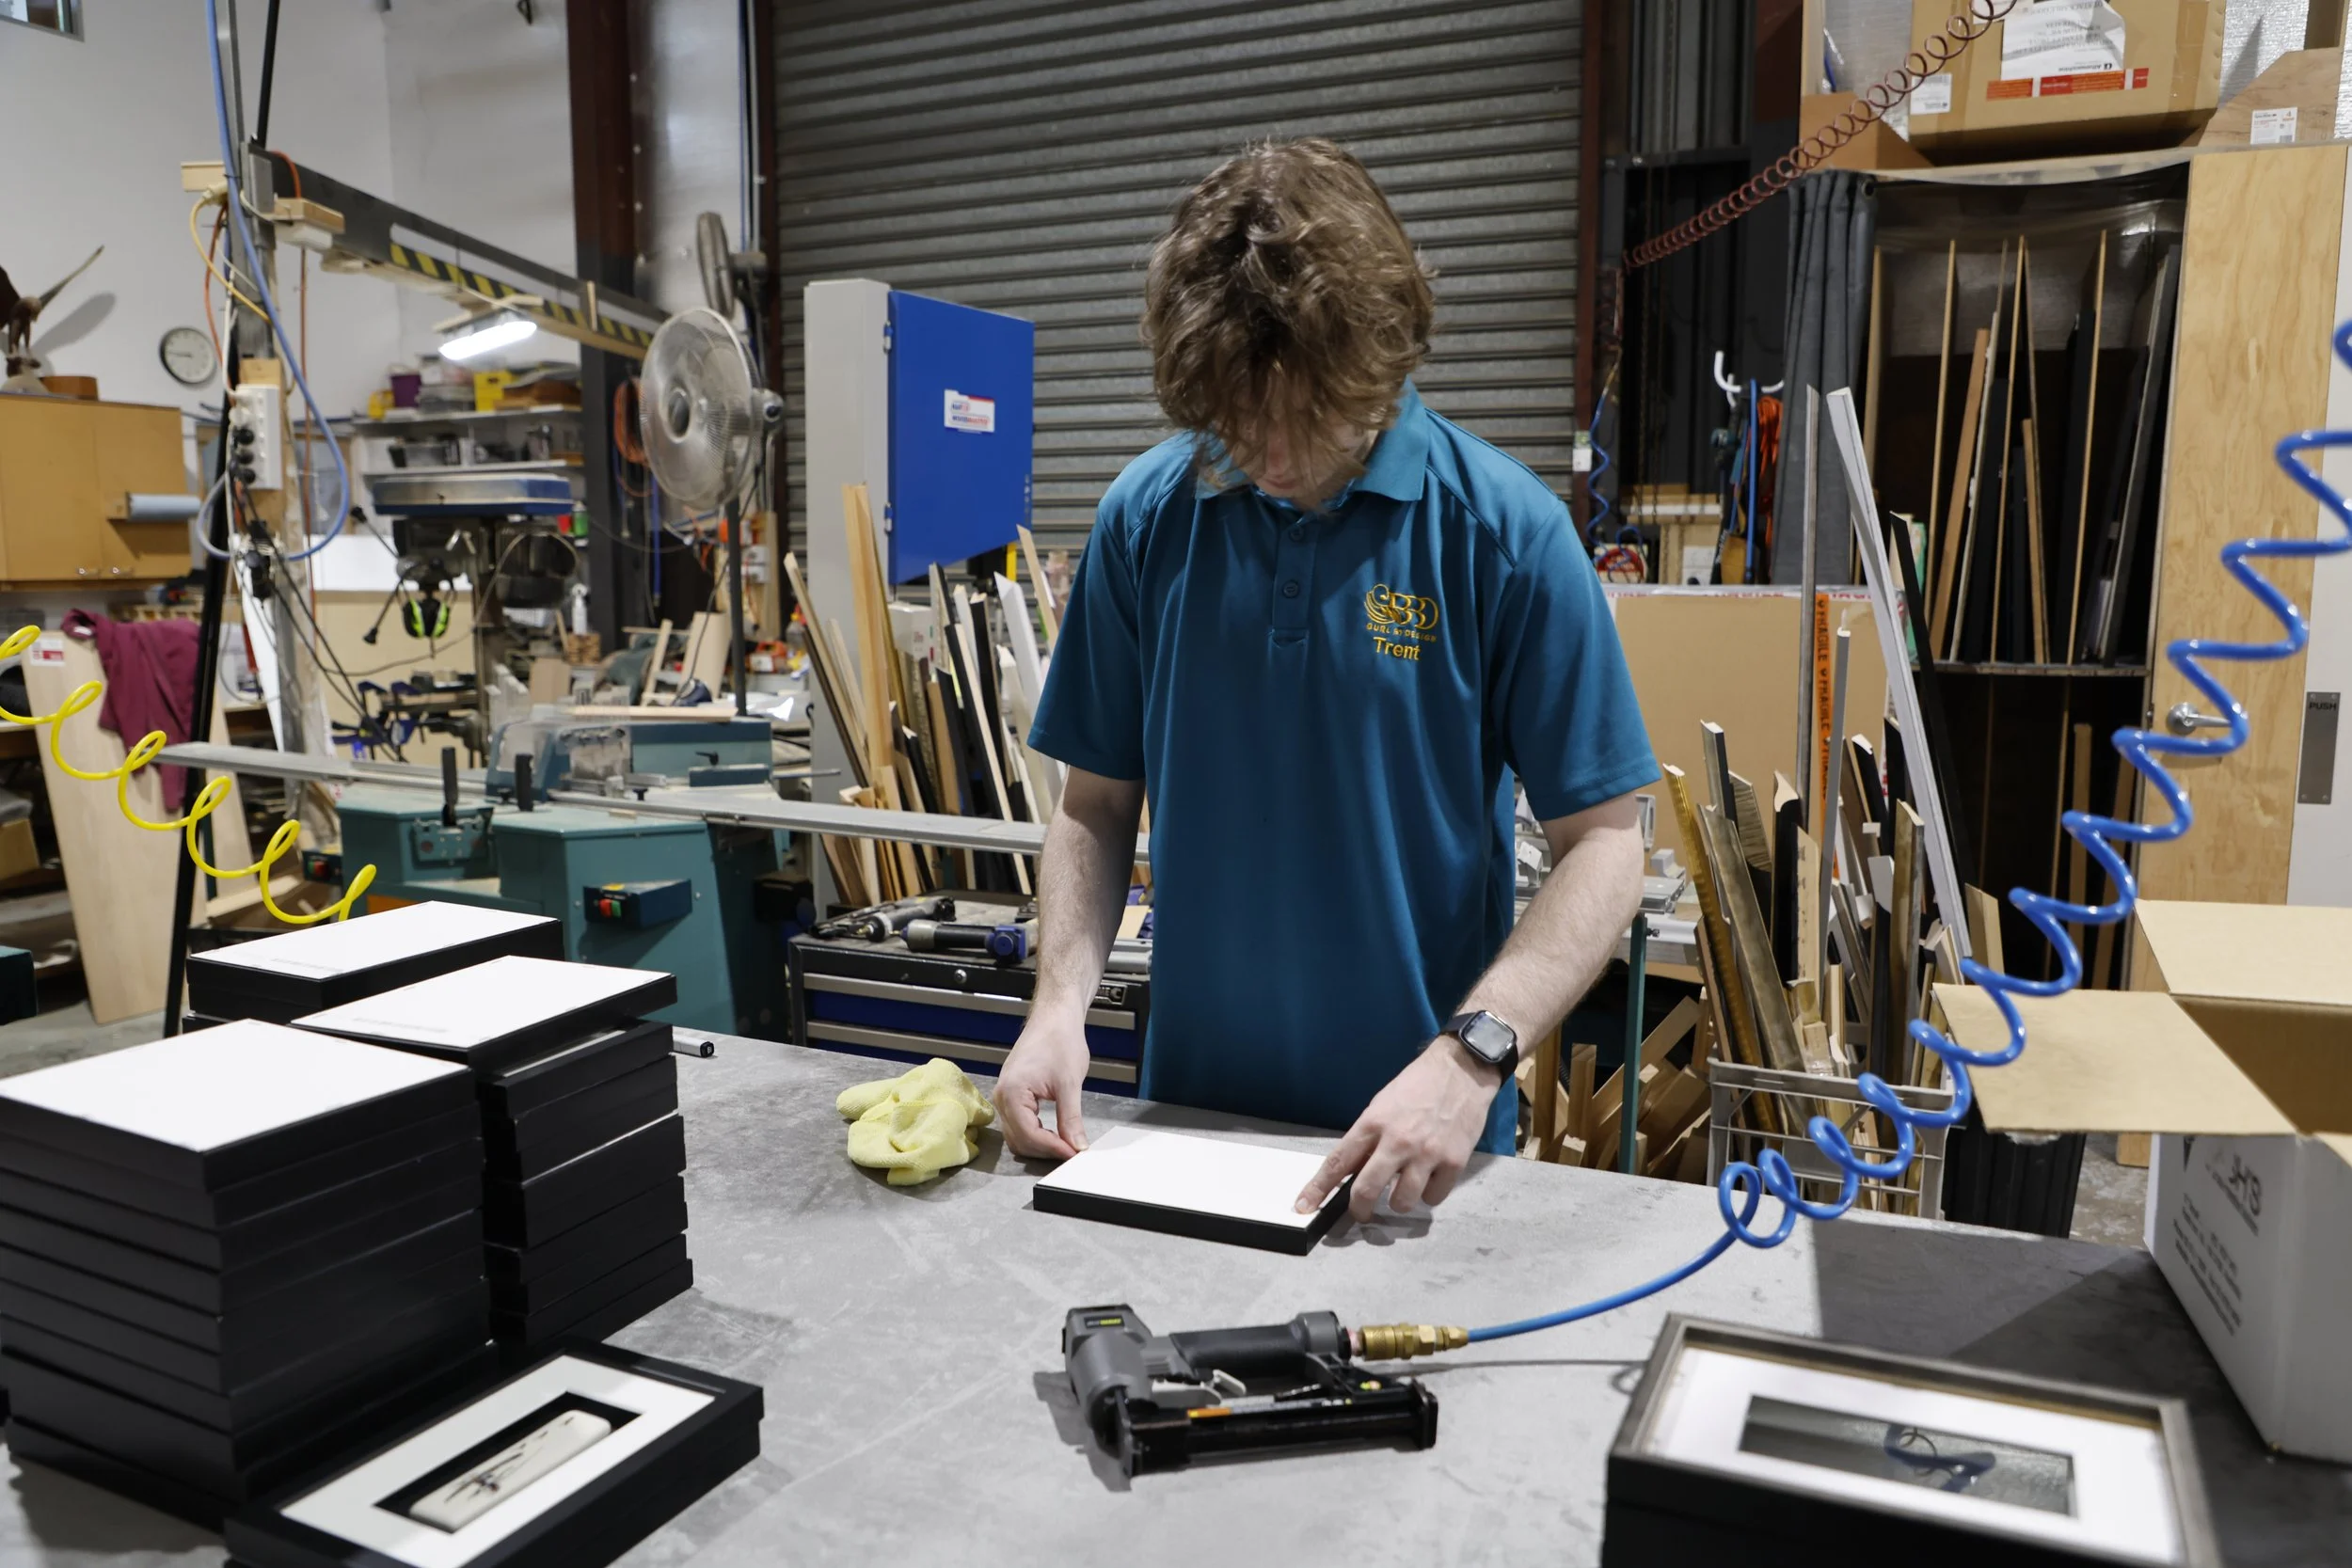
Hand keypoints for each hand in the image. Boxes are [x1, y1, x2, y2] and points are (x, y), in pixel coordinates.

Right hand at [993, 1015, 1091, 1158]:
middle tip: (1072, 1152)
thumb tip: (1076, 1146)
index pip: (1029, 1135)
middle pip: (1019, 1140)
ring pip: (1017, 1135)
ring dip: (1040, 1144)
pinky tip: (1055, 1133)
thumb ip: (1071, 1119)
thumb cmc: (1059, 1039)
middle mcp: (1001, 1096)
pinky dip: (1036, 1133)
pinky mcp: (1012, 1094)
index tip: (1073, 1154)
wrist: (1055, 1017)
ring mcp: (1004, 1095)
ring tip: (1065, 1144)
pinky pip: (1019, 1124)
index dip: (1053, 1148)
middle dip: (1045, 1150)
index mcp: (1011, 1092)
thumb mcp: (1069, 1083)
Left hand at [1296, 1039, 1498, 1221]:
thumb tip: (1353, 1171)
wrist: (1461, 1070)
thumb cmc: (1418, 1086)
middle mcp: (1397, 1141)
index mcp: (1373, 1123)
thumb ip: (1368, 1138)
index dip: (1318, 1188)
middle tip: (1361, 1212)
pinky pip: (1434, 1197)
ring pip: (1402, 1202)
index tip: (1304, 1207)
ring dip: (1400, 1201)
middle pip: (1366, 1190)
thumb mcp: (1382, 1105)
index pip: (1338, 1162)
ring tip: (1406, 1185)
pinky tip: (1430, 1176)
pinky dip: (1429, 1193)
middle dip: (1359, 1209)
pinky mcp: (1454, 1162)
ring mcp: (1426, 1154)